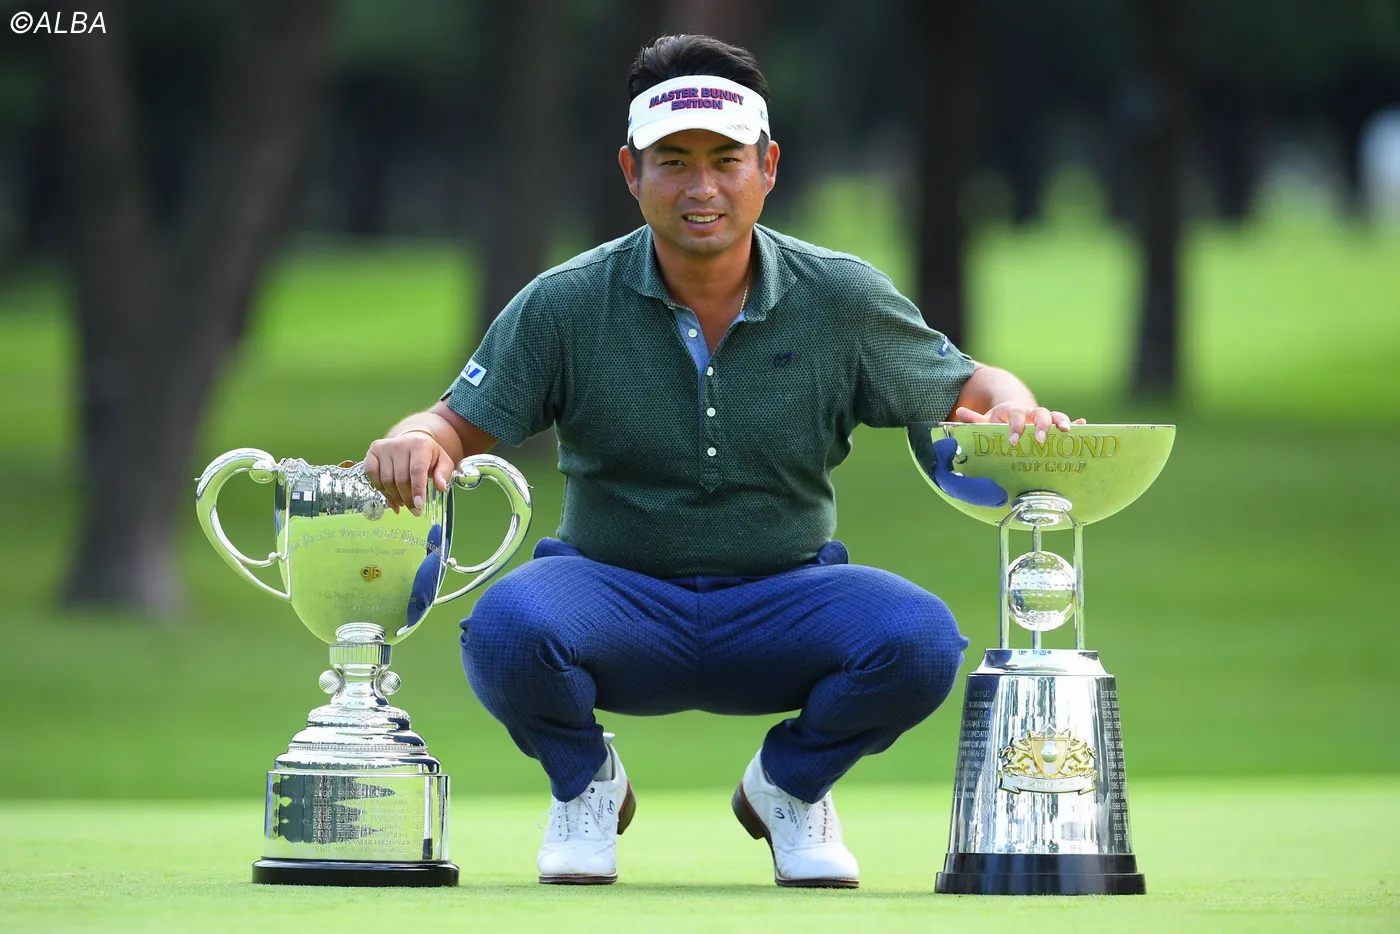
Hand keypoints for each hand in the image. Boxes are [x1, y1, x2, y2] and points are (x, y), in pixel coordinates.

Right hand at [364, 431, 454, 515]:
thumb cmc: (428, 455)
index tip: (419, 505)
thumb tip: (441, 487)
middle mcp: (400, 444)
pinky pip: (372, 475)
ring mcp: (384, 447)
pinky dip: (381, 490)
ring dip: (395, 496)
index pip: (416, 470)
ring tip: (404, 502)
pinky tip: (390, 497)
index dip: (417, 490)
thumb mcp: (442, 462)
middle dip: (407, 498)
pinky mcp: (373, 452)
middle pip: (401, 479)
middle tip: (414, 510)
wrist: (412, 441)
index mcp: (419, 444)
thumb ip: (444, 474)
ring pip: (386, 480)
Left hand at [953, 404, 1085, 444]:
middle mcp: (1030, 411)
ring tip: (1065, 431)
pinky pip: (1066, 421)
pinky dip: (1075, 423)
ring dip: (1061, 421)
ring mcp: (1042, 416)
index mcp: (1013, 410)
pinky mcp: (1052, 422)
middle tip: (1039, 439)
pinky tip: (1083, 425)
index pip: (1014, 416)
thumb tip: (959, 413)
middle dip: (1040, 425)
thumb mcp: (986, 420)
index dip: (1014, 427)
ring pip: (1054, 415)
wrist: (1012, 410)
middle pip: (1038, 413)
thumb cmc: (998, 420)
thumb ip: (974, 420)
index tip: (1013, 441)